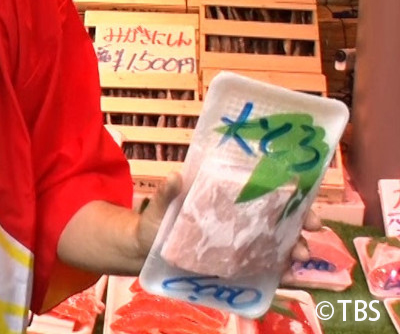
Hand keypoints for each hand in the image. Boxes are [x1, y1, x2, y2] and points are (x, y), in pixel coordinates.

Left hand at [135, 173, 322, 264]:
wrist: (146, 249)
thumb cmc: (157, 220)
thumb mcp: (160, 205)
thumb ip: (168, 194)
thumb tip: (174, 177)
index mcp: (228, 195)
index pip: (266, 191)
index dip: (292, 196)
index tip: (306, 206)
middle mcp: (241, 216)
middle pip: (280, 217)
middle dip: (301, 226)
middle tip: (306, 237)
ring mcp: (242, 240)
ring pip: (278, 243)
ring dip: (293, 250)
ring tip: (296, 260)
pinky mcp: (237, 262)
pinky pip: (264, 266)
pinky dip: (278, 271)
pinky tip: (285, 276)